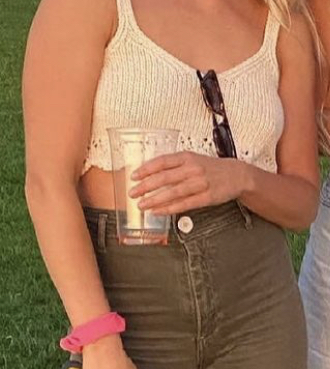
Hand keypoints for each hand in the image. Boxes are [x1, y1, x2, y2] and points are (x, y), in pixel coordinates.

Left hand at [129, 151, 244, 214]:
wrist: (237, 175)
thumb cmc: (211, 168)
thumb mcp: (193, 160)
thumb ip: (174, 165)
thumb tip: (151, 174)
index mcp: (187, 157)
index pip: (162, 162)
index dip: (146, 169)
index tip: (133, 176)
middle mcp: (193, 169)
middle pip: (164, 178)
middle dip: (145, 186)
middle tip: (132, 193)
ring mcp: (200, 183)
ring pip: (173, 192)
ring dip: (155, 199)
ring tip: (142, 205)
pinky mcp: (206, 197)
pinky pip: (184, 204)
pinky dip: (169, 208)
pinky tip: (158, 211)